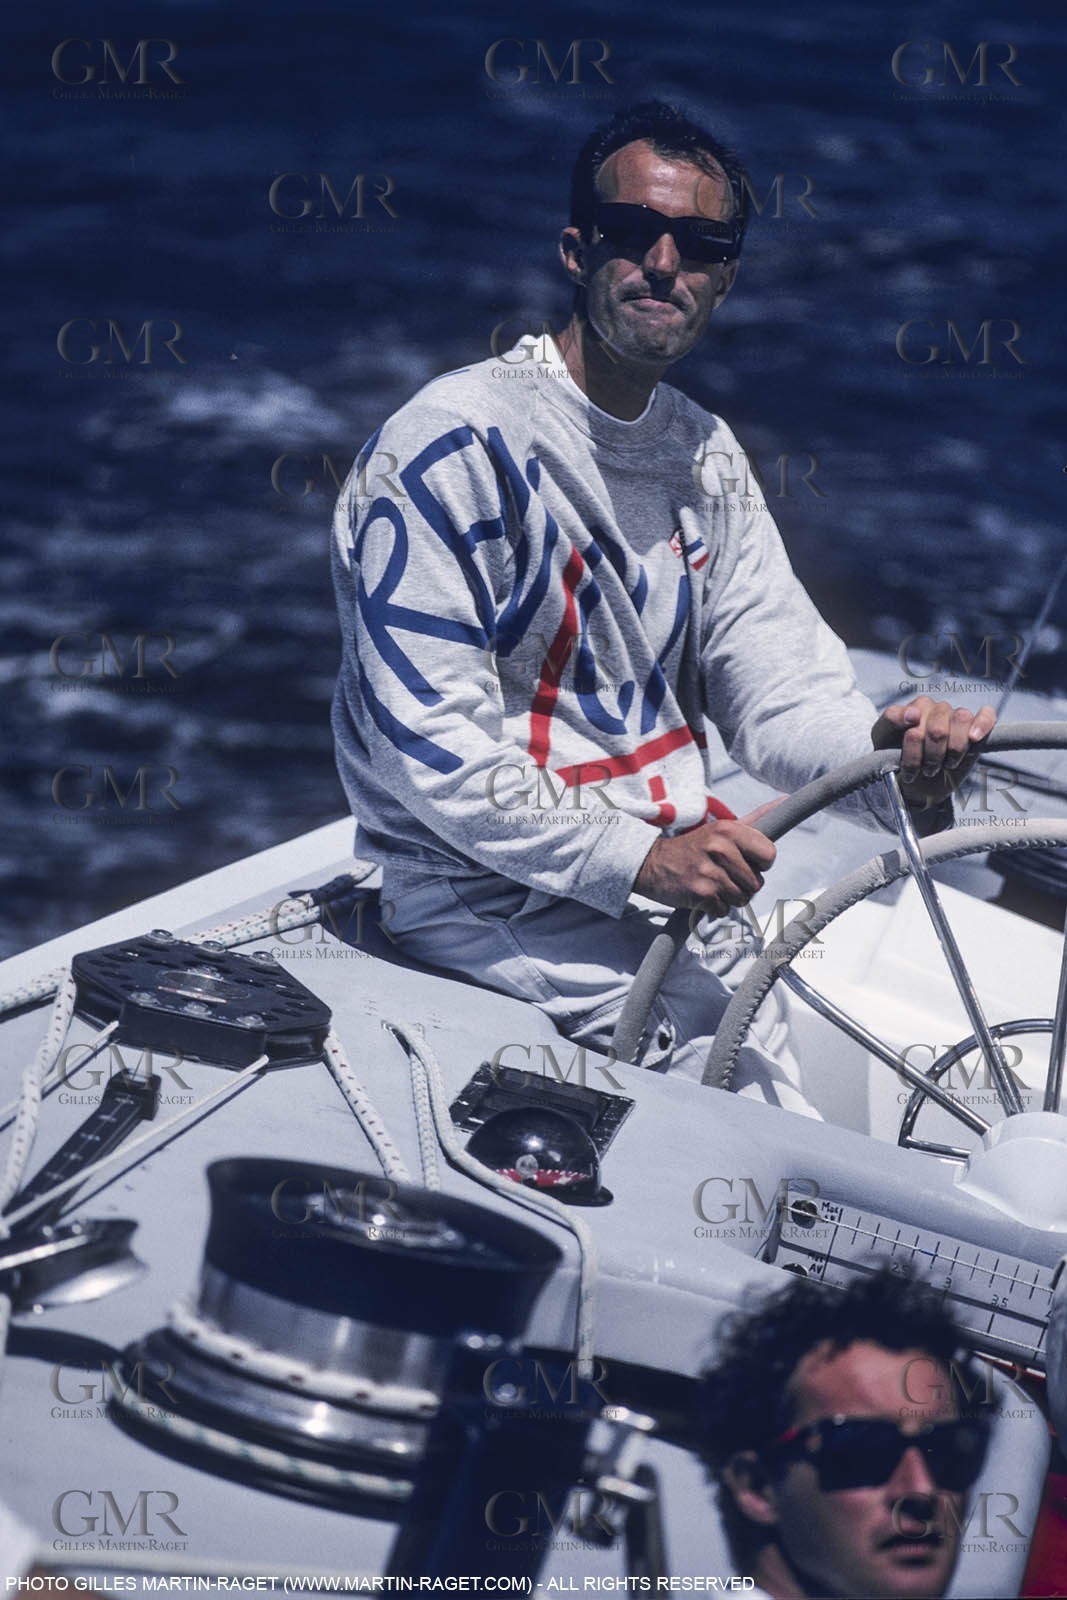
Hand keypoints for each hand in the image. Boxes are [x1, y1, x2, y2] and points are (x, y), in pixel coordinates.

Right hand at [634, 806, 777, 913]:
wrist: (652, 863)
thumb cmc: (694, 847)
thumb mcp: (722, 828)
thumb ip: (756, 819)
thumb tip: (785, 801)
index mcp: (728, 830)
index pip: (769, 854)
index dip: (760, 863)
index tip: (746, 861)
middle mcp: (720, 849)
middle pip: (756, 883)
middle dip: (743, 884)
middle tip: (722, 874)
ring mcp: (709, 873)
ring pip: (742, 899)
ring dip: (729, 897)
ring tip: (711, 883)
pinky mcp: (700, 894)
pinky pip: (724, 911)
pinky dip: (714, 907)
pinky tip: (701, 893)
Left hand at [871, 696, 995, 805]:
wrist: (916, 783)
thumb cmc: (897, 758)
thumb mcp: (883, 740)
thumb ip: (891, 720)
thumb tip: (913, 714)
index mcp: (916, 708)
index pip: (915, 714)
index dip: (913, 742)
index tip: (909, 761)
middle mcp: (938, 709)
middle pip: (938, 727)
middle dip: (930, 755)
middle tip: (925, 769)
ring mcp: (957, 718)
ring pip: (961, 719)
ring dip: (952, 749)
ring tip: (944, 765)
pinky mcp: (977, 729)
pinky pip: (986, 716)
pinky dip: (982, 724)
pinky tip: (973, 738)